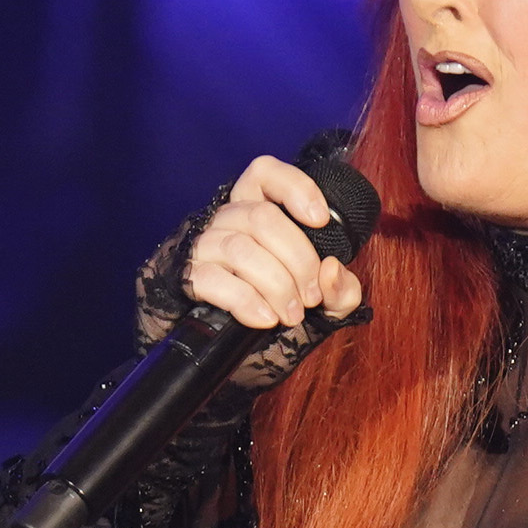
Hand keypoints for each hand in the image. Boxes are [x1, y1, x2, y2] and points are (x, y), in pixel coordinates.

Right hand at [134, 155, 365, 388]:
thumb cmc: (275, 311)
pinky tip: (265, 319)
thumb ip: (340, 290)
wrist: (226, 354)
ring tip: (292, 316)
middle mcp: (226, 220)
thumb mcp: (319, 303)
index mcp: (256, 211)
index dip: (295, 187)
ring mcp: (203, 247)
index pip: (265, 173)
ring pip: (240, 248)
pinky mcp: (187, 277)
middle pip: (262, 218)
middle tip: (311, 297)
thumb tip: (333, 270)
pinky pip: (213, 279)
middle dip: (297, 259)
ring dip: (276, 284)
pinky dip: (246, 300)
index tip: (321, 220)